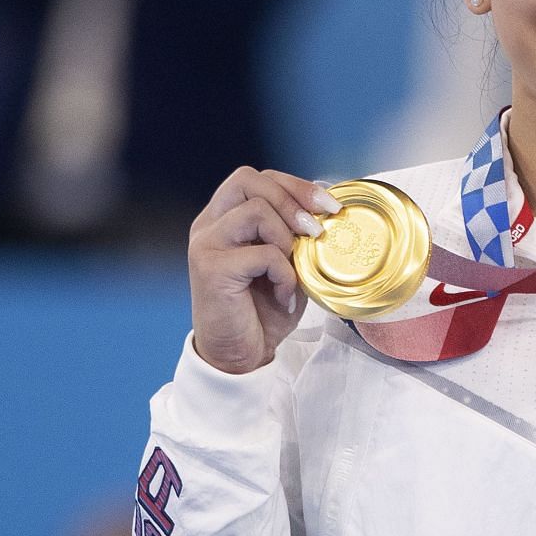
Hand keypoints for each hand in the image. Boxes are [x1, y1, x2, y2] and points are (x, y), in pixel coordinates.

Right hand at [188, 169, 336, 373]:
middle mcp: (209, 225)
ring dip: (287, 239)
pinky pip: (262, 254)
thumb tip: (325, 208)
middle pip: (249, 180)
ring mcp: (206, 244)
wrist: (240, 356)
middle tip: (317, 230)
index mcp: (223, 218)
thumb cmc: (262, 310)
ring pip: (257, 211)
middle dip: (293, 198)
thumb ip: (295, 235)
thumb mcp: (287, 264)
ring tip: (293, 270)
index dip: (295, 185)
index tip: (328, 206)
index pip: (256, 178)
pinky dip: (284, 274)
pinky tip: (283, 295)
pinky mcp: (211, 269)